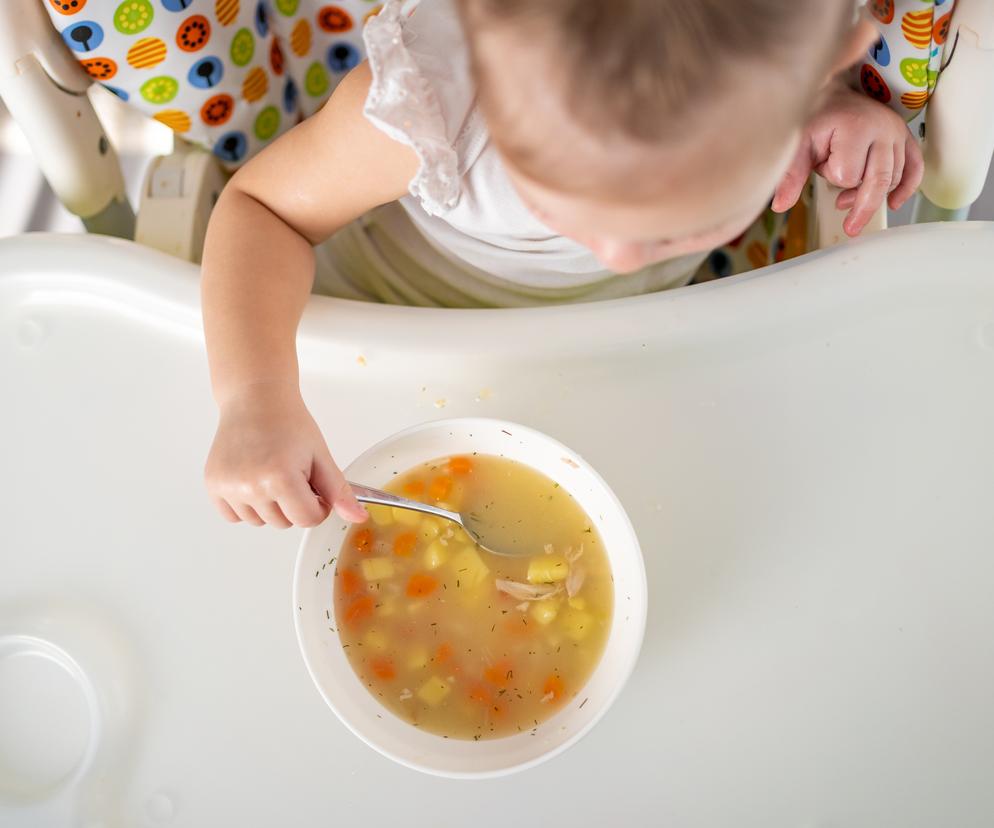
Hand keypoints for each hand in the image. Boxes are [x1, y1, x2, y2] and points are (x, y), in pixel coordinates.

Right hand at [205, 382, 366, 527]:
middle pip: (284, 524)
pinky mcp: (213, 485)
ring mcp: (228, 487)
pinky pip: (235, 516)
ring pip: (260, 522)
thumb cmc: (289, 423)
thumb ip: (339, 491)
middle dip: (294, 504)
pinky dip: (247, 506)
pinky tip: (253, 479)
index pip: (308, 520)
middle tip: (292, 472)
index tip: (314, 485)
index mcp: (280, 478)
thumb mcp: (321, 456)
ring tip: (271, 473)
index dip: (318, 504)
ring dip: (270, 506)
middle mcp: (250, 486)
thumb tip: (358, 519)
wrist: (255, 400)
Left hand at [773, 83, 923, 236]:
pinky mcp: (906, 137)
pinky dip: (906, 188)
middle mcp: (883, 128)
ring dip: (873, 194)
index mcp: (855, 127)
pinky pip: (915, 168)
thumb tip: (780, 206)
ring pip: (893, 178)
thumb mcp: (799, 144)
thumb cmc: (816, 118)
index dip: (832, 177)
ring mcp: (897, 132)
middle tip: (850, 229)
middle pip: (878, 180)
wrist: (834, 94)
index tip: (822, 163)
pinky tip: (893, 203)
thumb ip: (791, 175)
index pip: (848, 174)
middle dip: (861, 207)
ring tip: (846, 198)